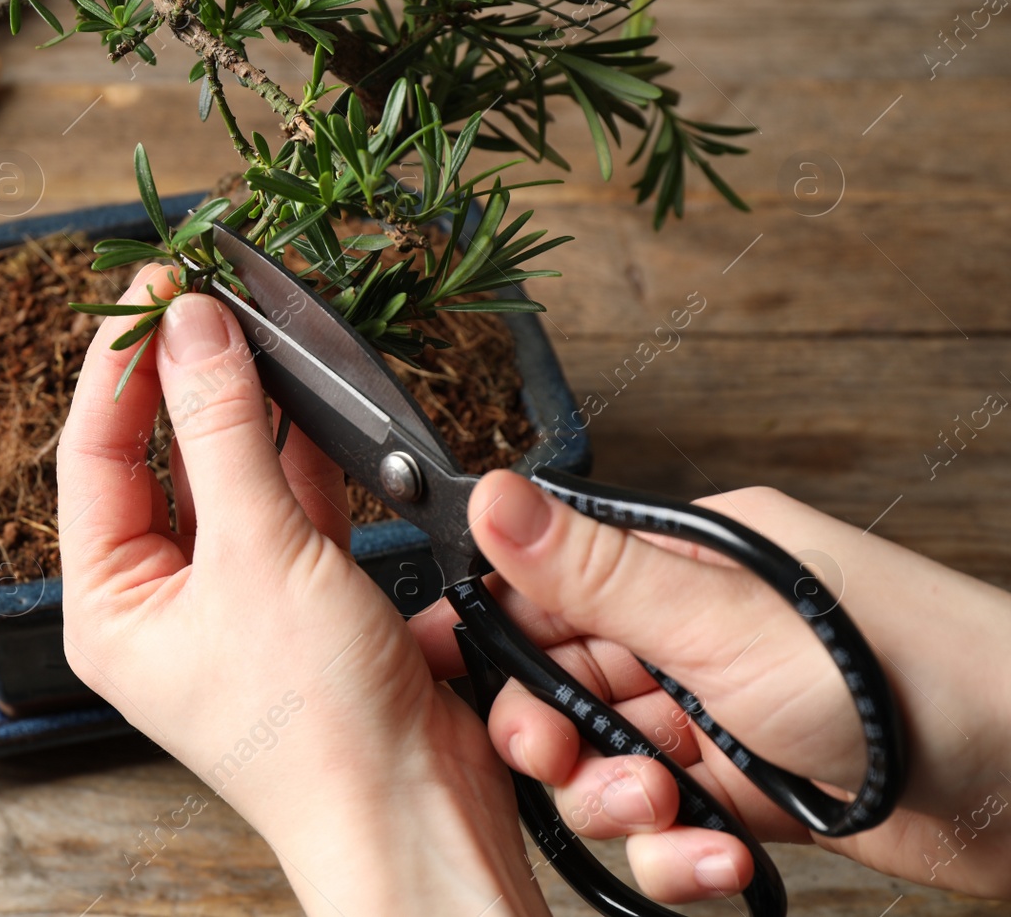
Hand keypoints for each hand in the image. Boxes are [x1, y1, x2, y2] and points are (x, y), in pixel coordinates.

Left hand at [58, 267, 549, 916]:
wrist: (416, 812)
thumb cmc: (316, 725)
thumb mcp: (259, 556)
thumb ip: (223, 430)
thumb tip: (193, 326)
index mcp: (109, 604)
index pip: (92, 454)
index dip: (119, 363)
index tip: (152, 284)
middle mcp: (160, 598)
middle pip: (157, 456)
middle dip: (183, 373)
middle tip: (205, 291)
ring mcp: (233, 596)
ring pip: (227, 471)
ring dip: (245, 402)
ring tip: (258, 322)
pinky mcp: (301, 595)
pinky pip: (288, 501)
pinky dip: (301, 449)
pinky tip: (309, 396)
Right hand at [410, 469, 1010, 901]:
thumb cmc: (903, 677)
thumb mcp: (720, 622)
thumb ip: (591, 572)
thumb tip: (491, 495)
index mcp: (686, 561)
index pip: (552, 587)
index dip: (496, 636)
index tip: (450, 678)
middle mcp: (698, 632)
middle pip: (570, 685)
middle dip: (554, 733)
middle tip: (556, 761)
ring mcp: (723, 714)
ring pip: (613, 763)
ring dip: (620, 801)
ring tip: (664, 812)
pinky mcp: (751, 790)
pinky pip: (672, 824)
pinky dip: (682, 852)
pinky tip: (719, 859)